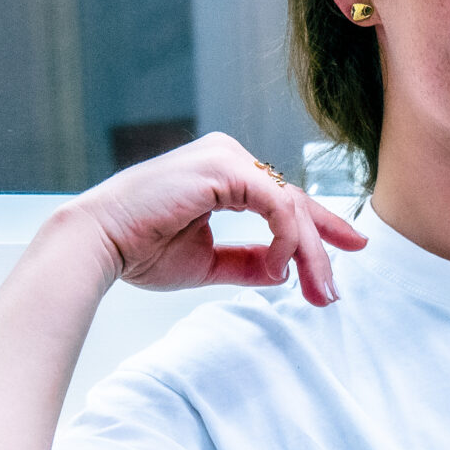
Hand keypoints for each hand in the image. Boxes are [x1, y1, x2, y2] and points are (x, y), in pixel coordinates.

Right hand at [63, 132, 367, 305]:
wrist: (98, 244)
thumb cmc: (140, 250)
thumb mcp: (208, 262)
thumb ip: (248, 263)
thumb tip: (284, 273)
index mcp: (225, 173)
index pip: (285, 199)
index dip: (321, 227)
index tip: (352, 249)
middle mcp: (229, 156)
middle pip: (294, 202)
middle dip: (320, 250)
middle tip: (331, 293)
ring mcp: (227, 156)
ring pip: (291, 205)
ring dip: (309, 252)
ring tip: (315, 290)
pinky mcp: (224, 167)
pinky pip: (277, 204)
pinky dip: (285, 238)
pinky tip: (279, 266)